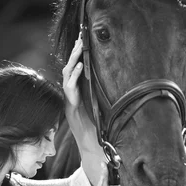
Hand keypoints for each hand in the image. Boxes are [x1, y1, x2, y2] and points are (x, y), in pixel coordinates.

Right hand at [62, 35, 99, 153]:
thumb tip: (118, 79)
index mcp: (79, 95)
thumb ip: (105, 95)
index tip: (85, 38)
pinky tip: (79, 66)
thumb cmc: (100, 131)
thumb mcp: (104, 107)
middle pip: (70, 69)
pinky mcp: (70, 110)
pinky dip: (73, 77)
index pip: (76, 70)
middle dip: (75, 52)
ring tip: (79, 47)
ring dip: (72, 60)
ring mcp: (69, 103)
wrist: (93, 150)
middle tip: (81, 35)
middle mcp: (72, 97)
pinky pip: (69, 90)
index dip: (79, 55)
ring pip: (66, 76)